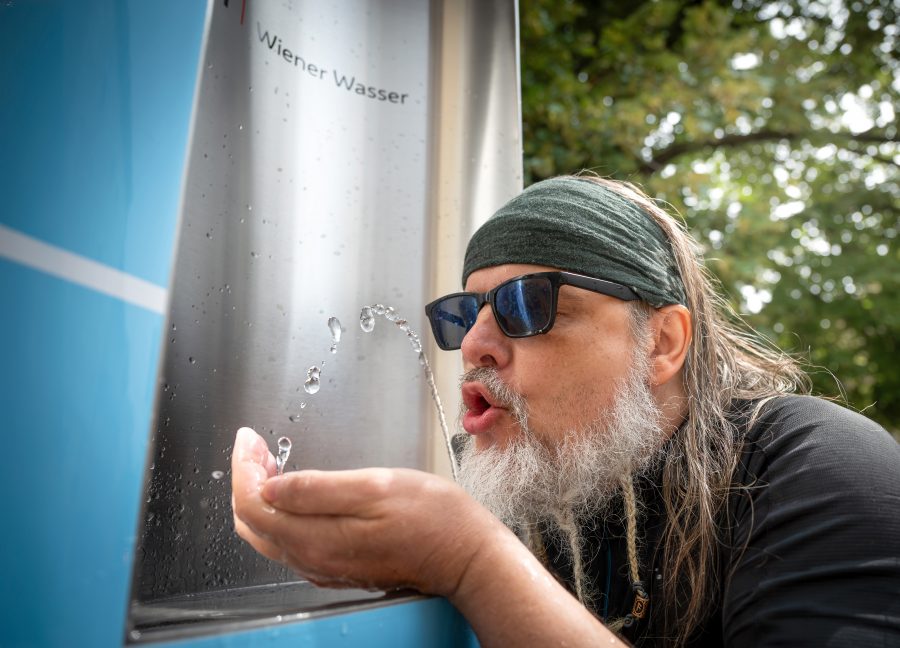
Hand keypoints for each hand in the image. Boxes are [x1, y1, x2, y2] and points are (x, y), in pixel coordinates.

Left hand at [230, 427, 509, 595]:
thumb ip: (317, 488)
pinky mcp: (339, 566)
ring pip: (270, 534)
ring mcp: (325, 566)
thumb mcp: (377, 487)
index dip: (244, 466)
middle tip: (255, 445)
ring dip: (261, 495)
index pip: (254, 504)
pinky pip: (291, 542)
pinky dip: (281, 512)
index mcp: (317, 539)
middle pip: (254, 522)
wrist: (467, 556)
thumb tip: (270, 485)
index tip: (248, 437)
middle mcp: (314, 560)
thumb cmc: (433, 518)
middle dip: (246, 479)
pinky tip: (294, 491)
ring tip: (269, 460)